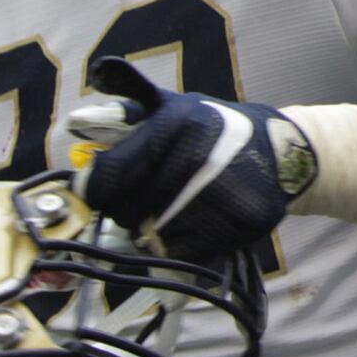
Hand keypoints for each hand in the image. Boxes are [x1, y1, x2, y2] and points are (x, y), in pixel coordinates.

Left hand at [63, 60, 299, 262]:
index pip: (109, 176)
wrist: (282, 152)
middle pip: (127, 210)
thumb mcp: (172, 106)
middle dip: (124, 211)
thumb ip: (123, 111)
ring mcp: (219, 195)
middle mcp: (197, 158)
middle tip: (136, 202)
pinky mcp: (236, 225)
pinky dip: (177, 245)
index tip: (96, 193)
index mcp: (174, 125)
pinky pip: (182, 250)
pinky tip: (186, 225)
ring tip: (161, 213)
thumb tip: (74, 121)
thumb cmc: (213, 128)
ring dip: (149, 230)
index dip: (95, 191)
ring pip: (152, 234)